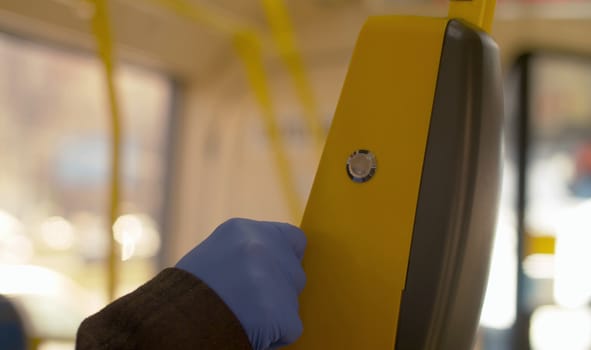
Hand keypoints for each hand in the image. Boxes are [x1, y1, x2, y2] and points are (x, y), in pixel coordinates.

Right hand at [176, 218, 306, 349]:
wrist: (169, 326)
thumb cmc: (185, 297)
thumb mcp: (214, 257)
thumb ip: (247, 253)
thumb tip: (280, 261)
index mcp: (243, 230)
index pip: (292, 238)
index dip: (286, 259)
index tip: (272, 274)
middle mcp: (262, 246)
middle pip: (295, 272)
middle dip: (279, 290)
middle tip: (246, 303)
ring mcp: (274, 277)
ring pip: (292, 302)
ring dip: (275, 313)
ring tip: (240, 316)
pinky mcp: (282, 311)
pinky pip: (291, 328)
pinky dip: (274, 336)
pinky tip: (246, 331)